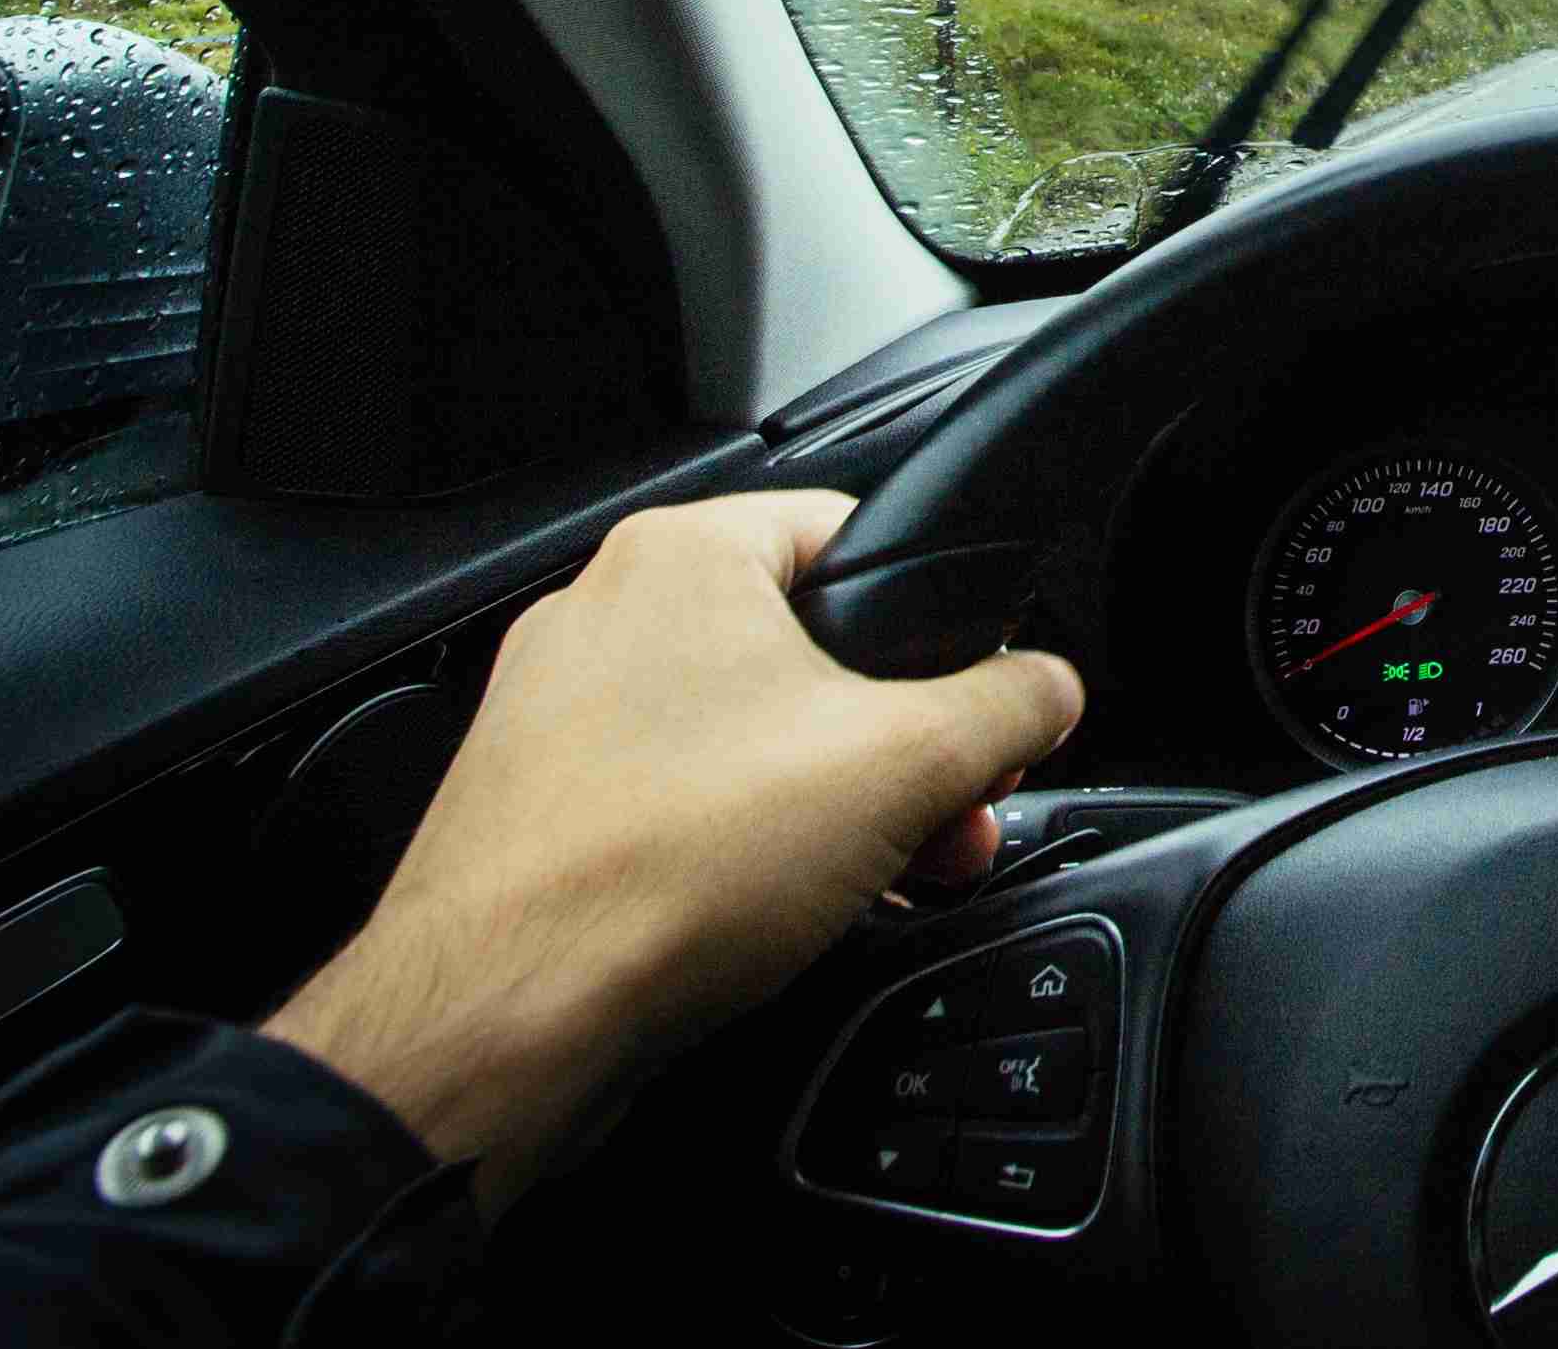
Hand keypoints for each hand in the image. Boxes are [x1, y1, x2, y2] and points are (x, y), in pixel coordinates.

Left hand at [266, 490, 1082, 1209]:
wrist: (509, 1020)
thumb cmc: (661, 868)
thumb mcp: (907, 765)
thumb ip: (1008, 706)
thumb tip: (1048, 688)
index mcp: (681, 556)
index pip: (857, 537)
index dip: (943, 626)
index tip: (983, 705)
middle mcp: (604, 617)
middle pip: (810, 654)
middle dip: (902, 747)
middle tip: (951, 814)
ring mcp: (559, 719)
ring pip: (746, 738)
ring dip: (839, 806)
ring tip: (886, 877)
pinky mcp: (543, 813)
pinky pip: (681, 805)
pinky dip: (749, 850)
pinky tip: (791, 914)